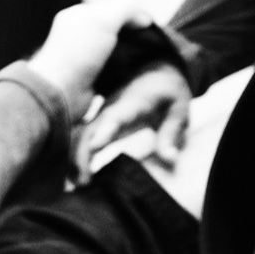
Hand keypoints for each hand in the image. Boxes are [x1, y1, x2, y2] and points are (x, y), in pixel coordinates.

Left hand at [26, 0, 153, 120]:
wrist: (60, 93)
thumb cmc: (79, 53)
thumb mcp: (103, 19)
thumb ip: (126, 8)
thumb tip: (144, 18)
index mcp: (80, 16)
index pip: (115, 9)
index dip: (134, 16)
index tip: (150, 28)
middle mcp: (82, 34)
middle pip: (117, 30)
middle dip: (135, 37)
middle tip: (152, 46)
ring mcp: (86, 58)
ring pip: (118, 51)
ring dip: (132, 56)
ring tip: (148, 61)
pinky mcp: (92, 79)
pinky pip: (114, 70)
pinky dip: (125, 71)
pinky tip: (136, 74)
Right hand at [74, 63, 191, 184]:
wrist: (155, 69)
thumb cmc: (169, 91)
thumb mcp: (180, 108)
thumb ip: (173, 132)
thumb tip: (170, 159)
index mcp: (134, 101)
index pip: (117, 115)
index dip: (105, 130)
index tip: (94, 147)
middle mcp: (112, 106)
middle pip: (91, 128)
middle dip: (82, 153)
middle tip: (82, 182)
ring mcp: (102, 112)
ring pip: (81, 133)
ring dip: (75, 156)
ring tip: (76, 184)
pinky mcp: (98, 120)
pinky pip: (82, 136)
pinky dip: (76, 154)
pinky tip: (74, 176)